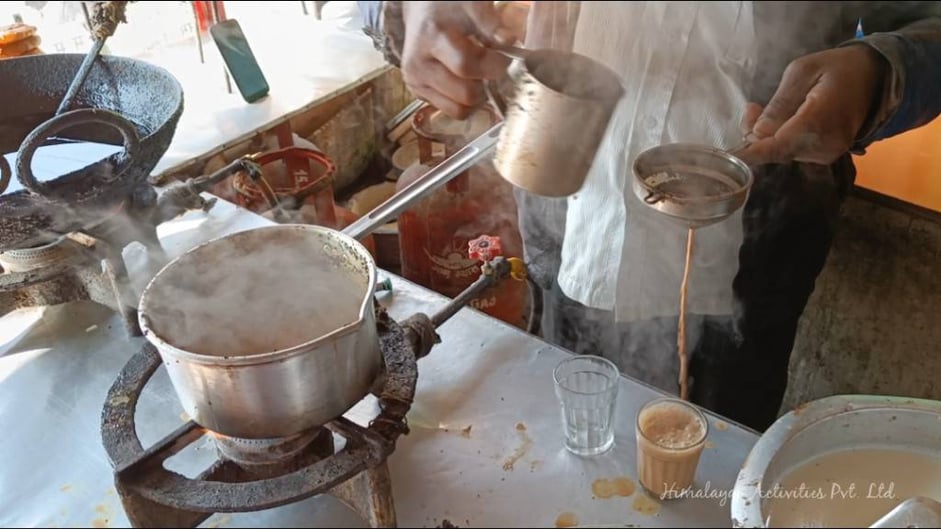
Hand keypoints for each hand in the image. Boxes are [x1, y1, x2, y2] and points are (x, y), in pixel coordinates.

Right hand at [400, 1, 523, 118]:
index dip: (493, 66)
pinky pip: (452, 111)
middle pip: (465, 94)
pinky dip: (465, 101)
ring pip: (459, 110)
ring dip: (477, 97)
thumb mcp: (470, 4)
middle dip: (486, 84)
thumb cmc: (449, 6)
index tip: (506, 59)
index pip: (466, 65)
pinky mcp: (418, 93)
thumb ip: (490, 22)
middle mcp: (418, 65)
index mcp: (431, 38)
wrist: (421, 11)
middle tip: (492, 68)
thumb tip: (509, 41)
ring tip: (479, 75)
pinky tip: (466, 81)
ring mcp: (416, 82)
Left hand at [738, 45, 888, 164]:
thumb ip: (779, 103)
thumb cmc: (837, 69)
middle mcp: (823, 145)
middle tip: (751, 108)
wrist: (876, 79)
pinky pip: (793, 152)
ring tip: (764, 109)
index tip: (729, 154)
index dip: (750, 152)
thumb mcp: (803, 71)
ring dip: (766, 135)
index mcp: (818, 122)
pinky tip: (780, 121)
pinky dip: (780, 139)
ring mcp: (826, 154)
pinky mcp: (826, 156)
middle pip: (775, 151)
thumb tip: (758, 132)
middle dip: (755, 134)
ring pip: (781, 153)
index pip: (777, 147)